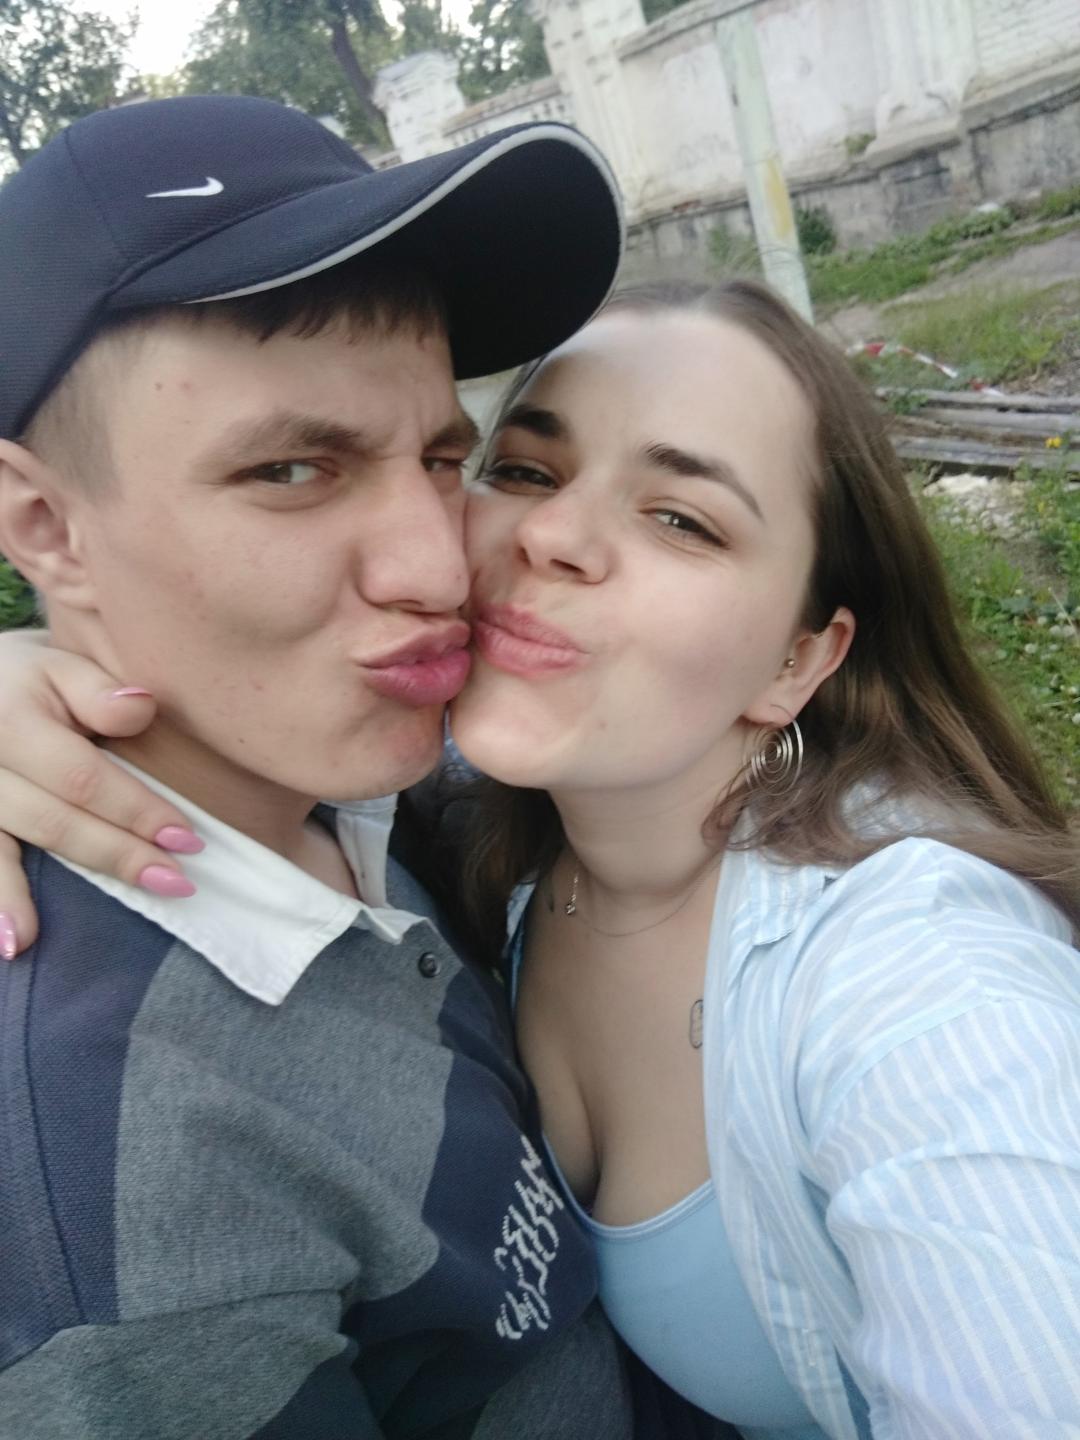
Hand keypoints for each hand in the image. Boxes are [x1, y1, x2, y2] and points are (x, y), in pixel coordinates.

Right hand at [0, 631, 198, 956]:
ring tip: (37, 939)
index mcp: (12, 718)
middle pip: (51, 820)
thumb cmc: (29, 682)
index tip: (188, 839)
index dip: (135, 811)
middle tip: (175, 883)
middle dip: (115, 855)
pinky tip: (11, 941)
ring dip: (23, 898)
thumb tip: (139, 709)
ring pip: (2, 848)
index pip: (82, 777)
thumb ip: (98, 691)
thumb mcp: (62, 667)